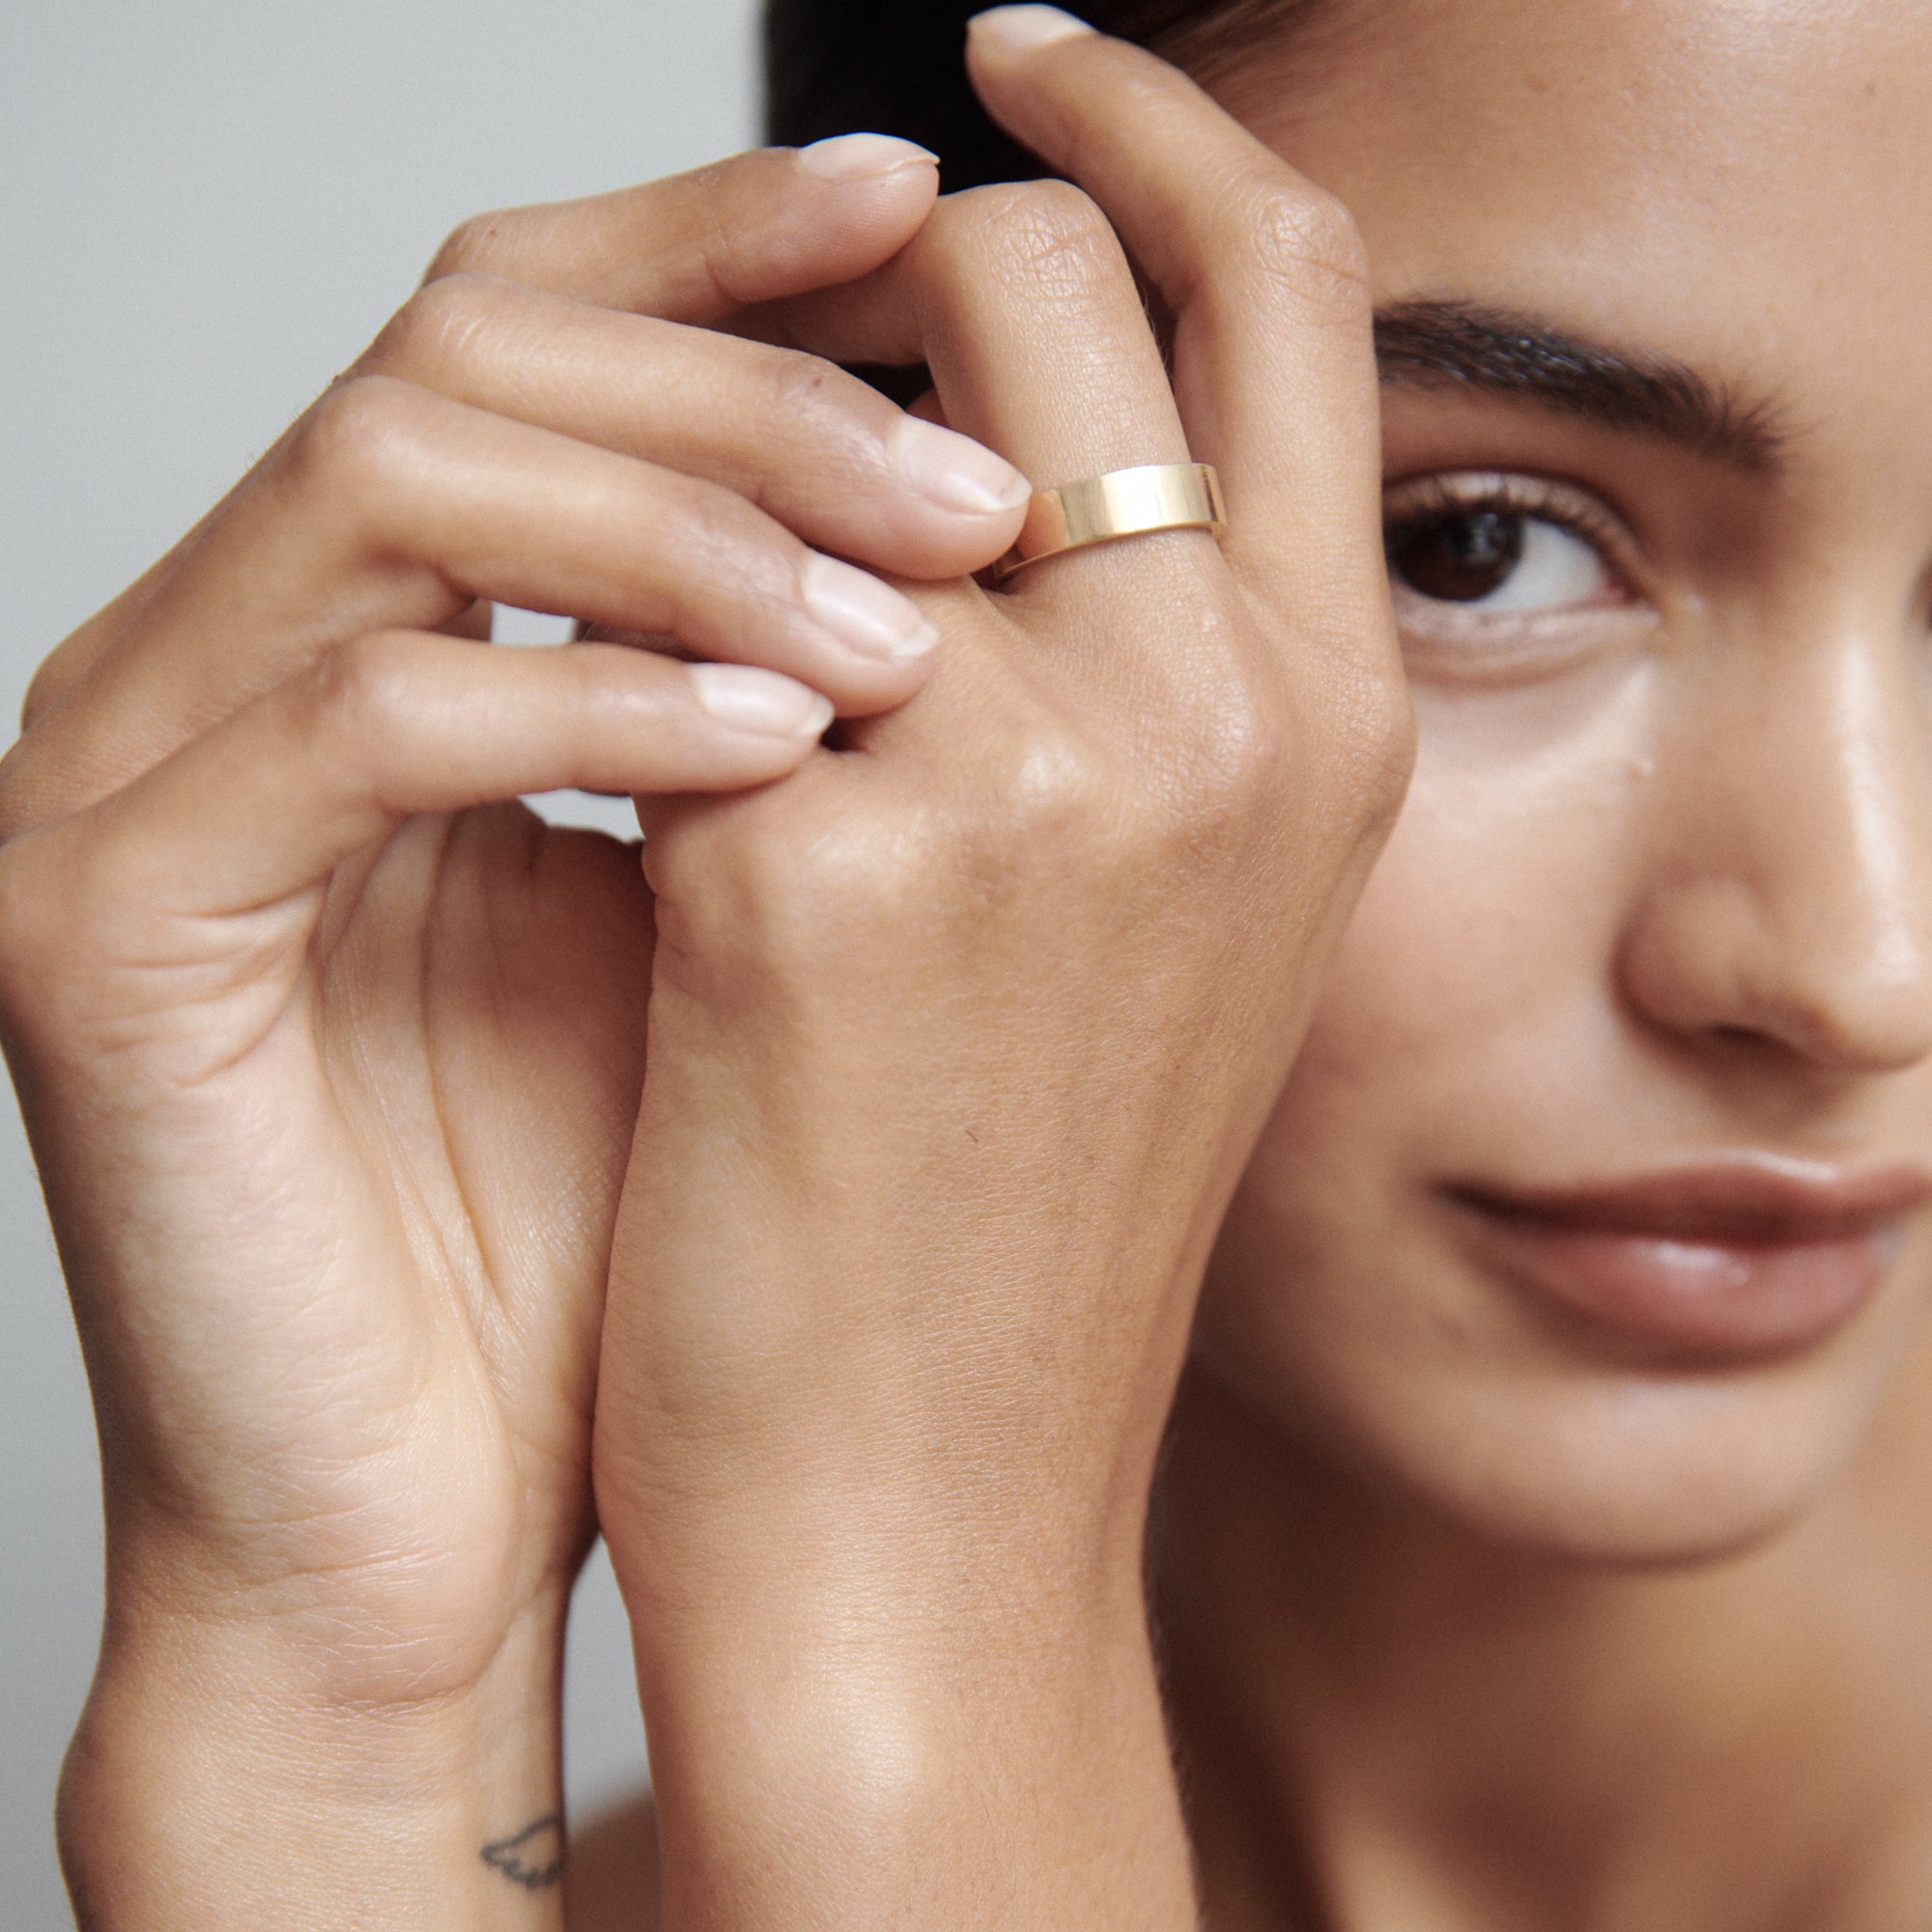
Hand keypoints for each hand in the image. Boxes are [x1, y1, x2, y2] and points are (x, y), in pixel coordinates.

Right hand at [0, 135, 1028, 1929]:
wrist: (418, 1526)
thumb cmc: (603, 1229)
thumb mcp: (733, 904)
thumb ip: (797, 687)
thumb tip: (1000, 489)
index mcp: (353, 622)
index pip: (530, 322)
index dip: (732, 241)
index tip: (949, 219)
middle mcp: (211, 654)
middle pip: (469, 340)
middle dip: (755, 382)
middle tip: (982, 478)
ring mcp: (126, 773)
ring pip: (402, 471)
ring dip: (698, 523)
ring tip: (921, 629)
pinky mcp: (99, 924)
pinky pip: (356, 710)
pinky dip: (598, 700)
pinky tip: (795, 752)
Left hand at [593, 17, 1412, 1931]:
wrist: (930, 1505)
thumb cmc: (1023, 1214)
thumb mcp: (1163, 908)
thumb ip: (1131, 653)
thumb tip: (985, 428)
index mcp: (1337, 708)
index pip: (1273, 272)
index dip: (1141, 118)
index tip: (1008, 61)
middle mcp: (1228, 707)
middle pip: (1036, 268)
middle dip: (882, 272)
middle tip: (765, 362)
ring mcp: (1040, 780)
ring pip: (821, 411)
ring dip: (723, 440)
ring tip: (664, 574)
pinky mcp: (818, 870)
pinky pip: (681, 608)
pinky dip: (625, 618)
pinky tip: (588, 721)